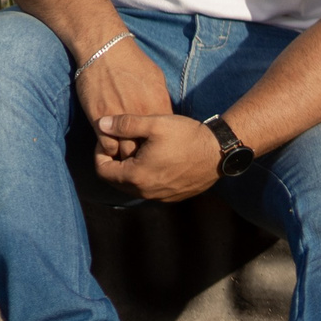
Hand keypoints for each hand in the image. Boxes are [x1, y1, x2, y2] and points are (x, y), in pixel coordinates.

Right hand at [76, 40, 172, 158]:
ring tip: (126, 157)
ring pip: (126, 152)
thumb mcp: (156, 80)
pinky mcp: (99, 119)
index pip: (165, 137)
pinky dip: (109, 150)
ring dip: (126, 156)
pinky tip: (110, 146)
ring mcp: (119, 119)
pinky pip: (106, 146)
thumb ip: (161, 101)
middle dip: (145, 155)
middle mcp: (140, 115)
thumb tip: (166, 118)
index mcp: (157, 105)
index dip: (162, 146)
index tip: (158, 149)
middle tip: (142, 158)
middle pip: (147, 149)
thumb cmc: (133, 62)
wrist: (105, 50)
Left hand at [91, 113, 220, 202]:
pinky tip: (157, 160)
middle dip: (114, 162)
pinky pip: (149, 190)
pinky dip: (146, 177)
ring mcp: (160, 197)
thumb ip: (125, 124)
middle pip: (116, 181)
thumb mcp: (155, 124)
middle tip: (122, 144)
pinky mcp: (173, 197)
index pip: (102, 170)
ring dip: (130, 171)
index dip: (100, 153)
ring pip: (133, 187)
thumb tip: (101, 123)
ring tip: (141, 151)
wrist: (219, 152)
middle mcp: (145, 192)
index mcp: (136, 176)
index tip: (109, 139)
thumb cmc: (187, 136)